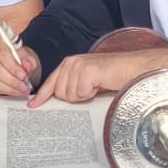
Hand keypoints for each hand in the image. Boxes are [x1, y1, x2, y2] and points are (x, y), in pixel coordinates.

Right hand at [0, 32, 40, 96]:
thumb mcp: (25, 54)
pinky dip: (4, 91)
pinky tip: (14, 91)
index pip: (2, 54)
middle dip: (12, 80)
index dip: (12, 66)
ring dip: (9, 88)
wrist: (7, 60)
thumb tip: (27, 66)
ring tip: (22, 89)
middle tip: (24, 85)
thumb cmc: (15, 55)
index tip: (23, 75)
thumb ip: (28, 60)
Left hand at [30, 45, 167, 107]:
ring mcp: (78, 65)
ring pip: (69, 95)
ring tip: (97, 87)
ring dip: (84, 96)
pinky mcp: (86, 71)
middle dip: (74, 97)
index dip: (42, 95)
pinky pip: (81, 93)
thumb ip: (74, 86)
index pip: (52, 82)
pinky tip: (100, 85)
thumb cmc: (115, 77)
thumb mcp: (89, 81)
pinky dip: (91, 94)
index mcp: (70, 64)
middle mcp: (71, 62)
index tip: (33, 105)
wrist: (134, 69)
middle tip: (91, 91)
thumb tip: (61, 101)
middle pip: (60, 93)